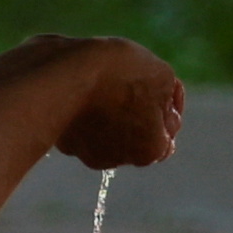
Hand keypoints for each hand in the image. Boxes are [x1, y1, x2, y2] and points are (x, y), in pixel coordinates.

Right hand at [22, 34, 185, 171]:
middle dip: (137, 111)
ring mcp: (89, 153)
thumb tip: (164, 106)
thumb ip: (169, 96)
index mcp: (151, 149)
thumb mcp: (161, 75)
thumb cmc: (119, 74)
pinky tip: (83, 88)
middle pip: (137, 134)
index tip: (155, 81)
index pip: (167, 131)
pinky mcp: (64, 141)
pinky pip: (82, 126)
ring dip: (110, 111)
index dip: (166, 104)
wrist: (64, 72)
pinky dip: (85, 111)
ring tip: (103, 80)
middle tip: (128, 80)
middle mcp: (120, 160)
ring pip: (108, 131)